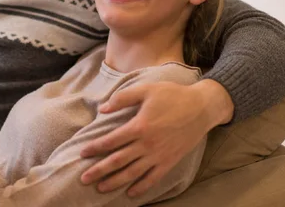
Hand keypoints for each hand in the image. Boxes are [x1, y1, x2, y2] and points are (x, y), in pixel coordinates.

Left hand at [80, 80, 232, 196]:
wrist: (202, 107)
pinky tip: (131, 193)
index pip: (111, 141)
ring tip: (100, 188)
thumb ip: (122, 98)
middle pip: (118, 161)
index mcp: (139, 126)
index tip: (82, 153)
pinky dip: (142, 187)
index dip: (95, 148)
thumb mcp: (146, 90)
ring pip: (133, 173)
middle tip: (84, 178)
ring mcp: (159, 155)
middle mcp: (147, 144)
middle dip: (99, 170)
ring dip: (115, 182)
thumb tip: (102, 109)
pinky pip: (153, 178)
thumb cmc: (172, 95)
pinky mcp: (170, 161)